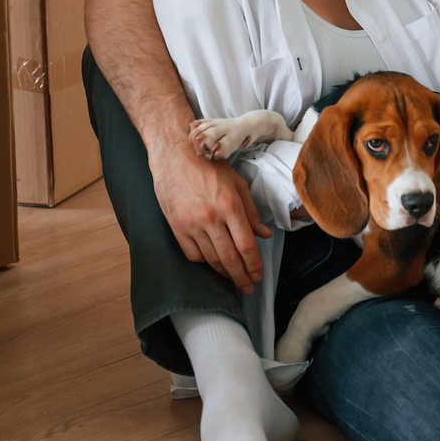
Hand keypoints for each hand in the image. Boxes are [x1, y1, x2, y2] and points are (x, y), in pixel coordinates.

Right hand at [152, 132, 270, 293]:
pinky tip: (212, 263)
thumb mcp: (237, 183)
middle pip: (230, 258)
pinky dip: (204, 262)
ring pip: (211, 259)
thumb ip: (251, 212)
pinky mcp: (176, 226)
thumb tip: (264, 234)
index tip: (258, 275)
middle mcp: (210, 218)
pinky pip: (192, 254)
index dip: (254, 265)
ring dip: (224, 273)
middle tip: (248, 286)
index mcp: (229, 206)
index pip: (246, 245)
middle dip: (241, 276)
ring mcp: (191, 224)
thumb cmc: (208, 165)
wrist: (175, 153)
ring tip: (233, 279)